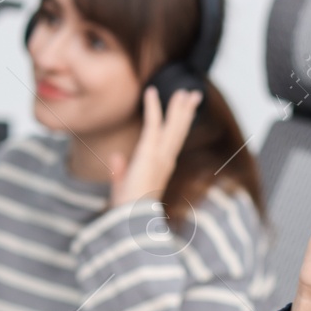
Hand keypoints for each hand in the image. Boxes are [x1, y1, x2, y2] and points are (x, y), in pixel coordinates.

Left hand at [110, 86, 203, 207]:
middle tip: (194, 94)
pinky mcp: (149, 153)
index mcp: (162, 167)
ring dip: (179, 107)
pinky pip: (153, 124)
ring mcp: (160, 156)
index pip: (173, 140)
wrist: (132, 219)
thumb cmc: (128, 209)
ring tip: (186, 91)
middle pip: (179, 130)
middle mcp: (165, 160)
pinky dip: (153, 107)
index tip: (185, 111)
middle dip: (186, 111)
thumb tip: (116, 157)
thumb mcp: (123, 186)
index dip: (180, 124)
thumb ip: (121, 170)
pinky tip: (151, 91)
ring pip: (173, 125)